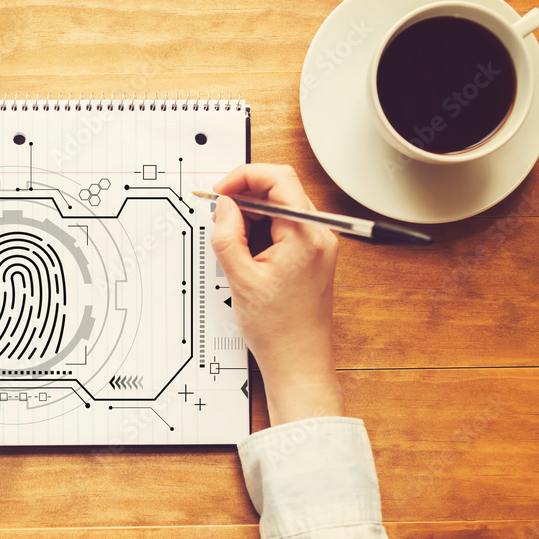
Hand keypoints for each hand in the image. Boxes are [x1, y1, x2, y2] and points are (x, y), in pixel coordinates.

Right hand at [210, 164, 343, 425]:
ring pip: (283, 206)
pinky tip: (247, 249)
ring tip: (233, 238)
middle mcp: (319, 235)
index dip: (243, 177)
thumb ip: (228, 235)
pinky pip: (287, 225)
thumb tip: (223, 206)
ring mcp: (319, 244)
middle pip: (282, 188)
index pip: (277, 179)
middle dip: (246, 194)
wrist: (298, 361)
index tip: (220, 192)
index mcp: (305, 236)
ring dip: (253, 212)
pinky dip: (263, 228)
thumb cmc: (278, 330)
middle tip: (219, 213)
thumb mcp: (240, 279)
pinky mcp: (313, 254)